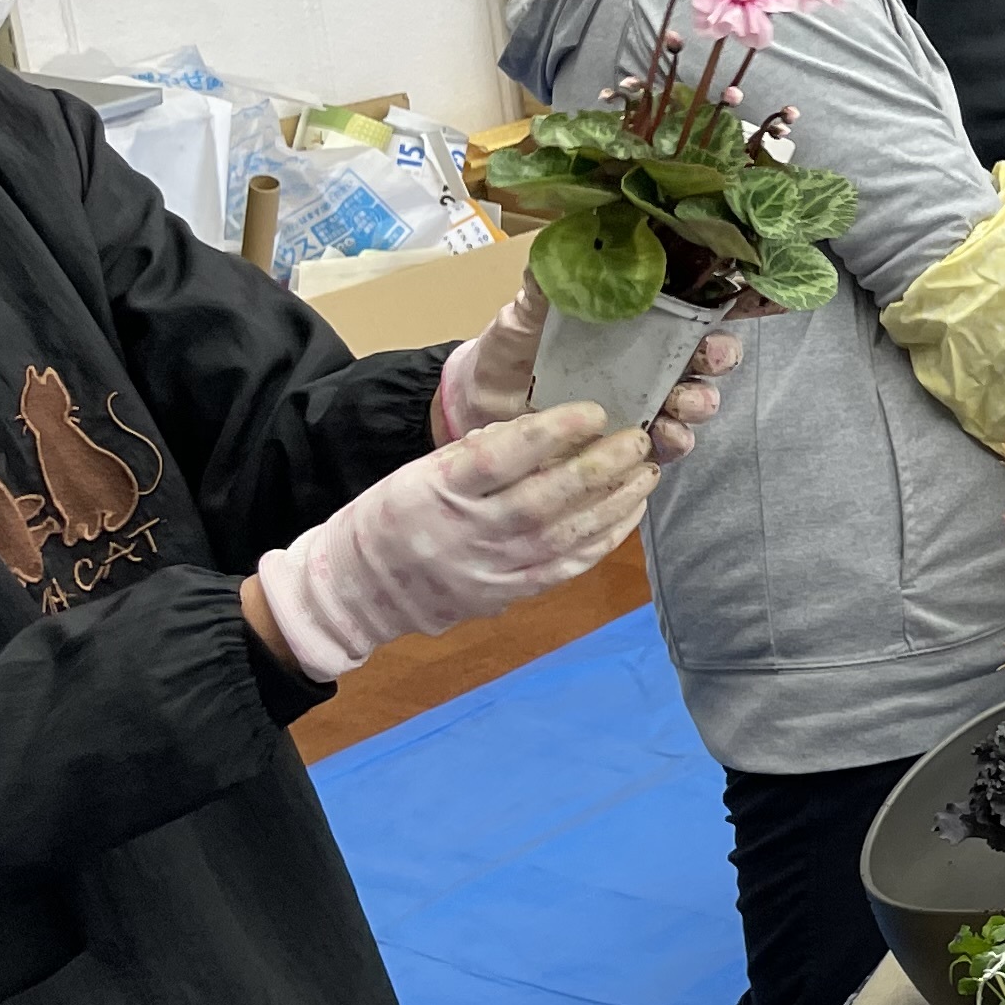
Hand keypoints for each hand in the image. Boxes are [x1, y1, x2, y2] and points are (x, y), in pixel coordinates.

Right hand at [253, 406, 657, 681]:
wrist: (360, 591)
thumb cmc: (392, 516)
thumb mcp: (420, 472)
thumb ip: (478, 454)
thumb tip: (544, 430)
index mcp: (438, 489)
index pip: (501, 457)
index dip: (551, 433)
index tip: (593, 411)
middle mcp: (468, 532)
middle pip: (545, 499)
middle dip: (600, 467)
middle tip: (637, 439)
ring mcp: (491, 569)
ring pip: (565, 535)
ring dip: (614, 502)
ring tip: (645, 471)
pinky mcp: (508, 594)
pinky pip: (566, 567)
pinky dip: (603, 540)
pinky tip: (628, 513)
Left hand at [437, 275, 738, 464]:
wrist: (483, 397)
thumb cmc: (514, 344)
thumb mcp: (527, 312)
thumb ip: (545, 288)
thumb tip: (554, 253)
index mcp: (640, 320)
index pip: (695, 310)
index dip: (723, 308)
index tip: (730, 306)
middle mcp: (654, 360)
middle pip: (708, 357)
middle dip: (721, 357)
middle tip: (709, 358)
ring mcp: (647, 402)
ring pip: (695, 402)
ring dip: (699, 403)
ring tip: (681, 406)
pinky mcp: (631, 441)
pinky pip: (665, 446)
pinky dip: (672, 443)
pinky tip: (661, 438)